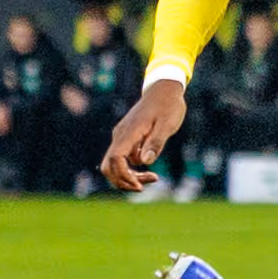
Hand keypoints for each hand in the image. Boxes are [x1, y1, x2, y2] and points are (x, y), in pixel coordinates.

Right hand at [99, 74, 184, 191]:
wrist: (164, 91)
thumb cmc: (168, 107)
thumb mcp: (167, 125)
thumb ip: (156, 142)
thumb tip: (145, 161)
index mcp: (129, 133)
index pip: (115, 159)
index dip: (124, 175)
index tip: (140, 185)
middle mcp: (120, 136)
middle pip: (108, 166)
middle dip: (122, 181)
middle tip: (144, 187)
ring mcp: (122, 137)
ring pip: (115, 164)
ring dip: (129, 176)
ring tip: (153, 178)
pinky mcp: (127, 139)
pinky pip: (123, 159)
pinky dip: (132, 168)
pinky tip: (150, 168)